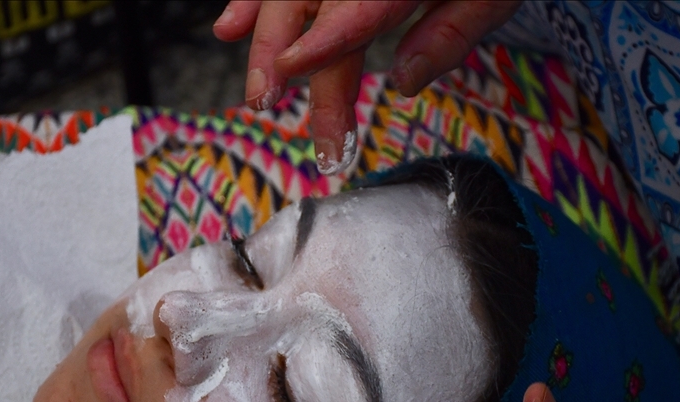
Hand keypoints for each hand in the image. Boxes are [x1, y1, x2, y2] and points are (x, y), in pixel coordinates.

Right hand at [213, 1, 521, 173]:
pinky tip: (230, 27)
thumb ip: (449, 35)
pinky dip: (254, 3)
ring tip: (260, 93)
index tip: (292, 69)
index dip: (324, 38)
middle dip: (290, 62)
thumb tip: (404, 84)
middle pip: (316, 6)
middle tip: (278, 112)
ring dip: (265, 42)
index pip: (361, 7)